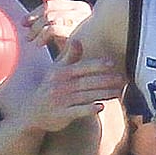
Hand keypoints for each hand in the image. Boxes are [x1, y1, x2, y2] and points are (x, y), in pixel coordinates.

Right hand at [7, 37, 124, 136]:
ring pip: (86, 96)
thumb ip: (68, 56)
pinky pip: (77, 111)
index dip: (97, 65)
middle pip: (87, 82)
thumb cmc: (49, 89)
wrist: (32, 113)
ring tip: (119, 92)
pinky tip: (101, 107)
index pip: (81, 67)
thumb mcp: (55, 71)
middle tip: (123, 79)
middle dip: (107, 80)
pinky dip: (89, 109)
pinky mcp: (61, 115)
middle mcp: (60, 85)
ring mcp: (61, 101)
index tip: (112, 64)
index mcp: (61, 72)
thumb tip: (77, 39)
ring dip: (104, 94)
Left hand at [25, 0, 92, 59]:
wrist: (85, 70)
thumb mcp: (63, 31)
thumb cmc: (74, 52)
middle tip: (26, 35)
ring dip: (36, 29)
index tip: (23, 23)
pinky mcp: (78, 35)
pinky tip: (38, 45)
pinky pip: (54, 28)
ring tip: (30, 40)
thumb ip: (54, 12)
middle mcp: (84, 12)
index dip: (35, 13)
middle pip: (49, 9)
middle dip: (34, 21)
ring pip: (50, 17)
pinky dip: (42, 35)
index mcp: (80, 8)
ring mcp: (82, 21)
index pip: (52, 4)